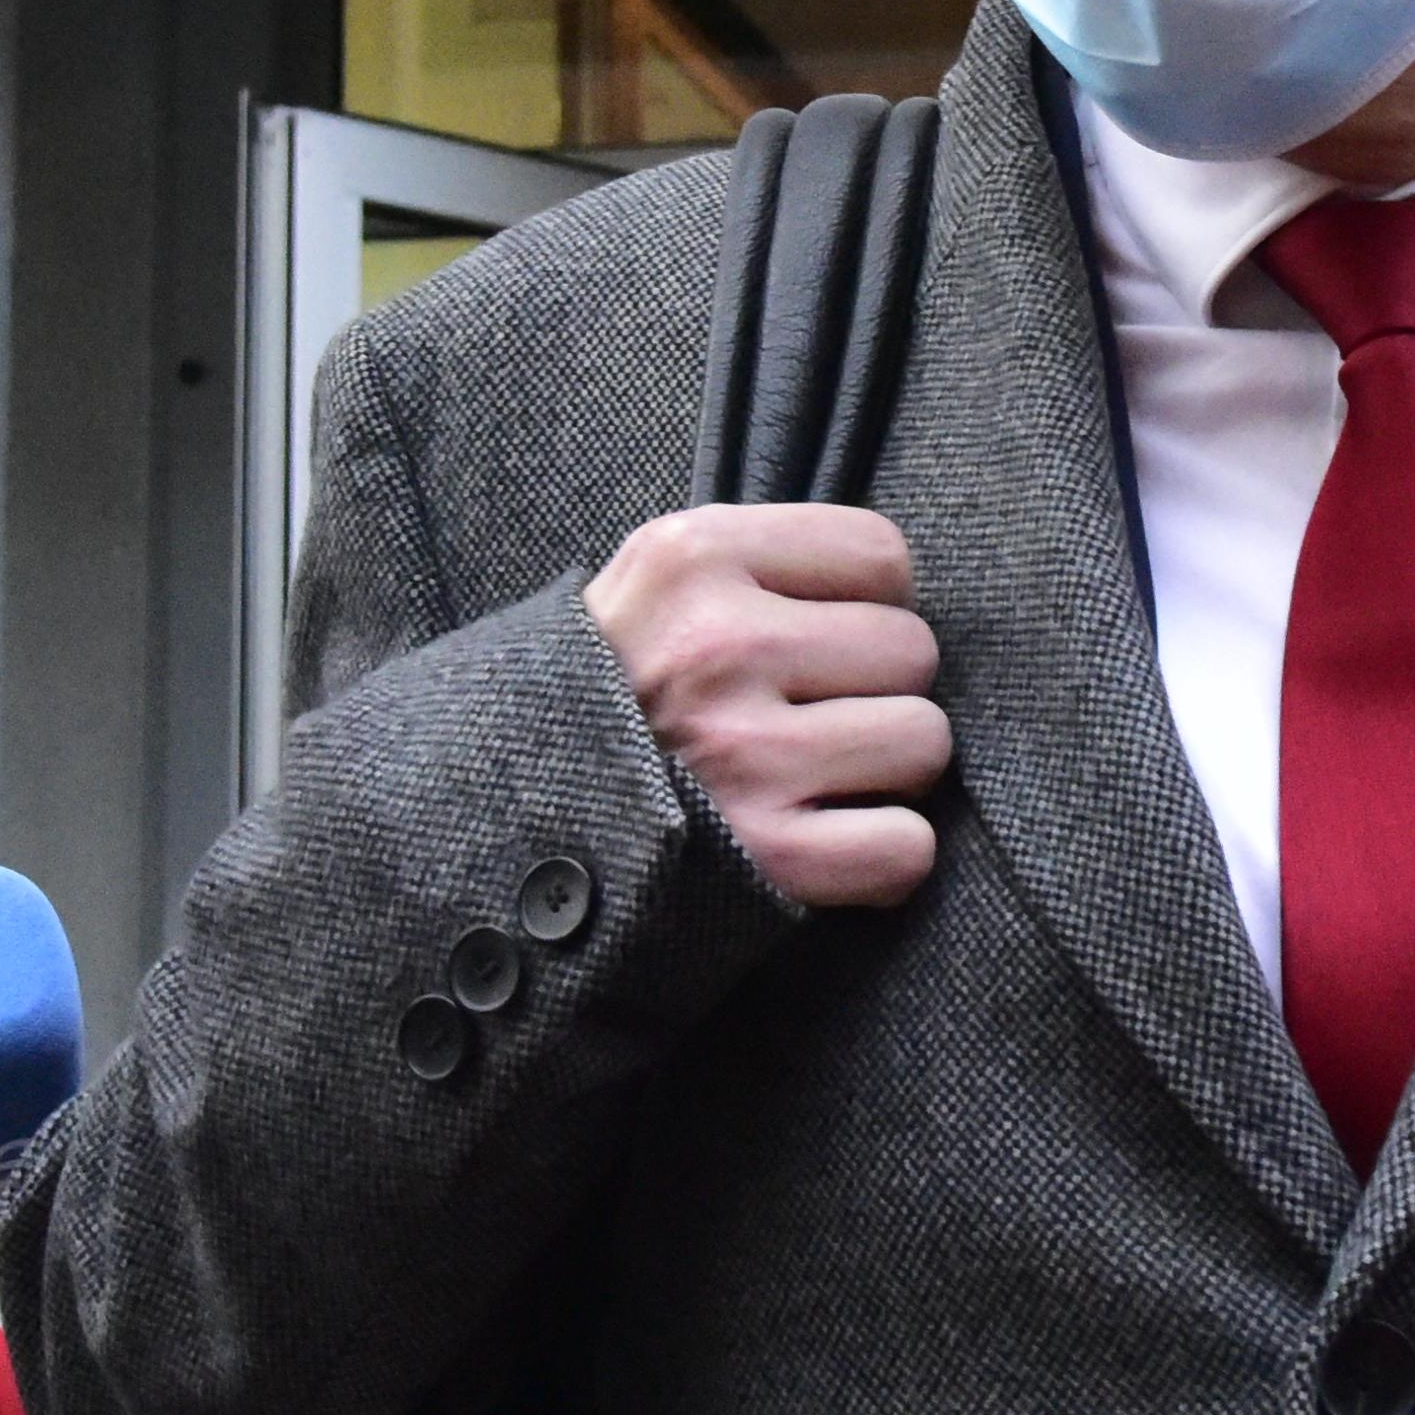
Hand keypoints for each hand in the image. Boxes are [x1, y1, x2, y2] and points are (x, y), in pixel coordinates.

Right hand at [588, 502, 943, 910]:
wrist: (490, 830)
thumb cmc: (595, 707)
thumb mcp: (643, 591)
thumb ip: (748, 566)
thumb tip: (886, 581)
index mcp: (691, 558)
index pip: (881, 555)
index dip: (864, 604)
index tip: (818, 641)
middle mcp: (720, 646)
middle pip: (912, 649)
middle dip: (875, 690)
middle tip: (807, 721)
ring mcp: (745, 754)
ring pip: (925, 741)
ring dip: (884, 773)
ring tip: (811, 781)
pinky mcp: (766, 859)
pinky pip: (906, 848)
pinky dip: (882, 859)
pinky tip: (828, 848)